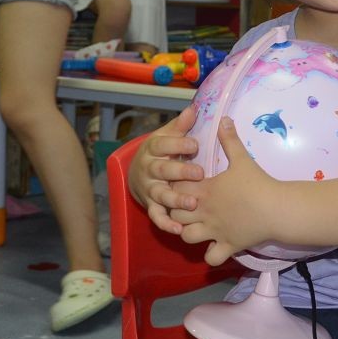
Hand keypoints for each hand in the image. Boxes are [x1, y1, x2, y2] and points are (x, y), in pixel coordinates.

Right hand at [129, 106, 203, 234]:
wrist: (137, 172)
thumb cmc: (161, 151)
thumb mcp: (168, 135)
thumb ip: (181, 126)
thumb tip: (194, 109)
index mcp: (153, 148)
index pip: (163, 144)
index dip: (178, 144)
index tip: (195, 145)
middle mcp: (149, 169)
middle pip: (162, 170)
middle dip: (180, 172)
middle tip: (199, 174)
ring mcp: (149, 189)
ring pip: (161, 194)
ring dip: (175, 199)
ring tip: (192, 203)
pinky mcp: (151, 205)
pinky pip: (157, 216)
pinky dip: (166, 223)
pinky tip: (179, 229)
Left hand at [170, 117, 278, 265]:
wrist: (277, 208)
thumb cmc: (258, 182)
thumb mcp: (242, 158)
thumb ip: (230, 139)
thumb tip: (223, 119)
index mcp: (205, 190)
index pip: (176, 187)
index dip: (175, 184)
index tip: (182, 181)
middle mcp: (204, 213)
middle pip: (175, 213)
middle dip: (176, 209)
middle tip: (186, 203)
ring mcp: (215, 232)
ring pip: (186, 237)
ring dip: (187, 232)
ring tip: (196, 225)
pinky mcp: (228, 246)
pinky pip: (211, 258)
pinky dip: (210, 254)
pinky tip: (214, 246)